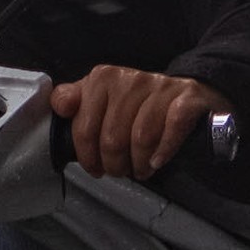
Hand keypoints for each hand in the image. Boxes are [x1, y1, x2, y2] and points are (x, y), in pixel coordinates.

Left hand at [48, 66, 234, 179]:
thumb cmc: (141, 104)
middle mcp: (131, 79)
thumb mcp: (104, 97)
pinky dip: (163, 151)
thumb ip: (77, 99)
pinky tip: (158, 160)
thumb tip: (59, 105)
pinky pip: (171, 129)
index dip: (87, 156)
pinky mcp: (187, 98)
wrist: (190, 93)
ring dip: (139, 163)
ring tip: (140, 169)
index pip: (84, 128)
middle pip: (112, 138)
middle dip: (114, 164)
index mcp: (104, 78)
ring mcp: (160, 87)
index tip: (94, 167)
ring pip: (140, 138)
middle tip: (119, 171)